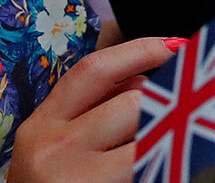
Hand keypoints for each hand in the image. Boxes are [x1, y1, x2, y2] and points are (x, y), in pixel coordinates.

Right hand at [7, 37, 173, 182]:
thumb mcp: (56, 148)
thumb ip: (91, 110)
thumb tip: (147, 75)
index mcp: (39, 128)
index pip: (93, 70)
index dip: (139, 49)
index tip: (175, 44)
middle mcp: (53, 149)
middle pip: (132, 100)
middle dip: (161, 103)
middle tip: (172, 114)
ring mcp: (80, 178)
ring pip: (151, 132)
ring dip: (166, 134)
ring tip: (164, 145)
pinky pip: (154, 165)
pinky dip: (168, 161)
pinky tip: (167, 165)